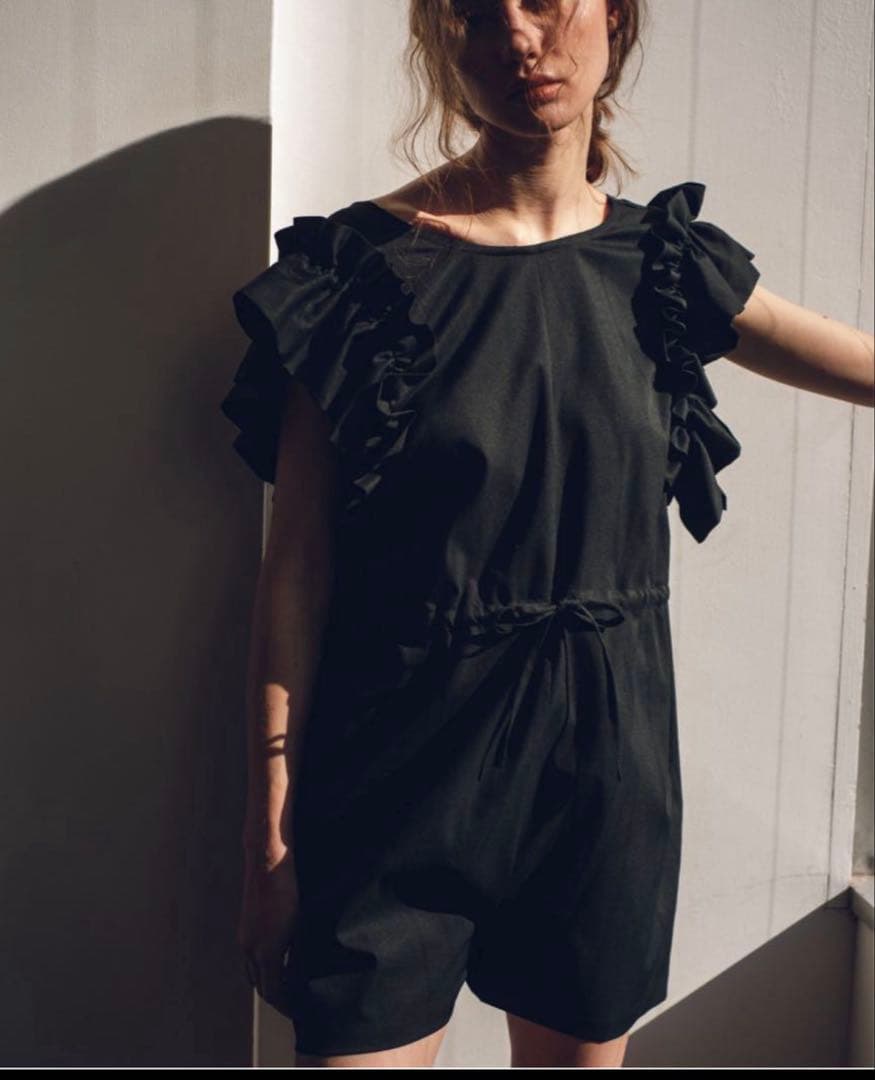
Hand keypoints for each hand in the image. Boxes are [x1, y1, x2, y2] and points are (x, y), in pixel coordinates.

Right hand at [238, 845, 301, 1010]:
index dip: (286, 1005)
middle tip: (294, 1002)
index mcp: (266, 951)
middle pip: (260, 986)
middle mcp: (251, 949)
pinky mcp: (245, 928)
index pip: (274, 992)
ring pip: (252, 973)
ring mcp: (245, 938)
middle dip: (276, 997)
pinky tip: (277, 960)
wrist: (268, 863)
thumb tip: (300, 976)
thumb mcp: (300, 925)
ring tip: (286, 985)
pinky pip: (250, 957)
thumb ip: (297, 954)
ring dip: (266, 982)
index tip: (300, 1010)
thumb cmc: (289, 890)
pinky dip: (261, 966)